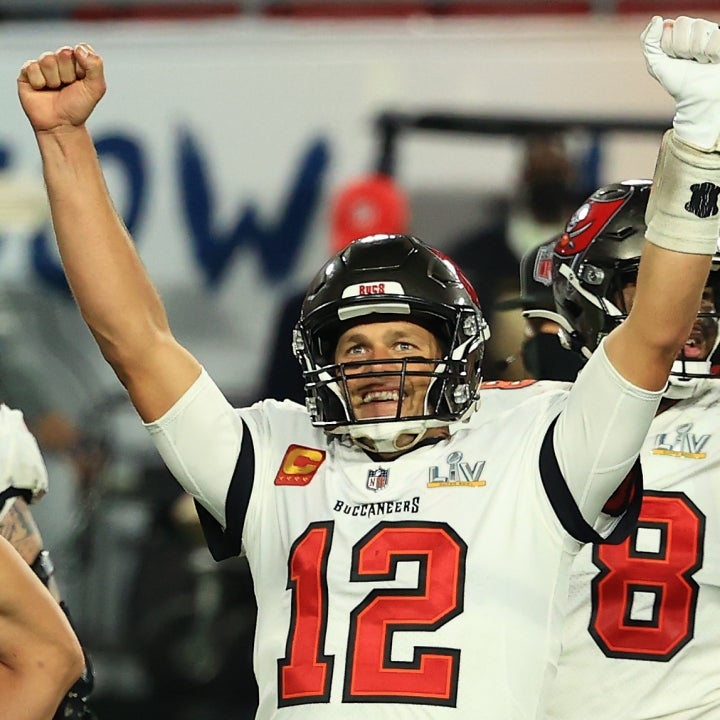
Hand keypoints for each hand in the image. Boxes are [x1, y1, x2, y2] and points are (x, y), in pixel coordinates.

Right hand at [17, 44, 105, 132]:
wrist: (61, 125)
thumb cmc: (78, 107)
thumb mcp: (96, 88)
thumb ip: (95, 66)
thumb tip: (79, 48)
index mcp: (77, 62)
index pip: (80, 50)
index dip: (82, 68)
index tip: (82, 82)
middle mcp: (60, 60)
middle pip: (64, 52)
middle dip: (68, 74)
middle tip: (67, 87)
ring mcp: (43, 65)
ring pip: (48, 59)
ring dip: (54, 80)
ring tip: (55, 89)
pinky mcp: (28, 71)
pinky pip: (33, 67)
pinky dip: (40, 82)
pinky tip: (42, 90)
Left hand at [642, 15, 719, 150]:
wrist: (696, 97)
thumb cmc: (677, 80)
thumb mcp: (655, 63)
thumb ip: (649, 41)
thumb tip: (657, 19)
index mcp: (679, 30)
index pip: (669, 25)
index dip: (668, 46)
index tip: (673, 58)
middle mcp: (696, 27)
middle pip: (684, 22)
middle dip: (681, 47)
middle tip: (687, 60)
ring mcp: (712, 31)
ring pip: (700, 28)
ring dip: (697, 51)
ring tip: (700, 61)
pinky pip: (716, 38)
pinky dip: (712, 54)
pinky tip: (712, 60)